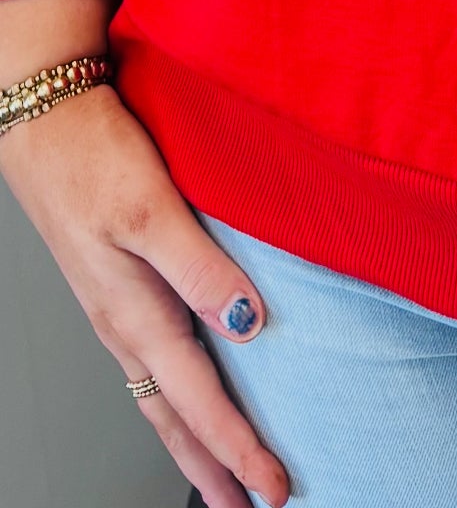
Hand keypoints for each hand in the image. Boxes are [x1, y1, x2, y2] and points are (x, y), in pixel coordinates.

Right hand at [0, 77, 290, 507]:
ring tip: (224, 476)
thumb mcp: (151, 209)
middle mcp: (125, 325)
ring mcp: (117, 310)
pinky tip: (190, 394)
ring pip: (162, 397)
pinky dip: (177, 398)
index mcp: (135, 315)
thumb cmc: (93, 158)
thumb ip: (201, 267)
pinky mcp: (117, 287)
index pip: (200, 402)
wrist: (44, 122)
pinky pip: (152, 365)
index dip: (239, 449)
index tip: (274, 488)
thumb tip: (248, 322)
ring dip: (195, 439)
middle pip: (175, 419)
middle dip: (213, 469)